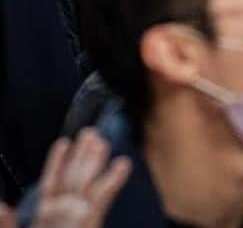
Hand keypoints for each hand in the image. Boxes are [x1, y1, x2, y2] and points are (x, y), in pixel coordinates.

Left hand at [0, 130, 131, 227]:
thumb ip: (7, 222)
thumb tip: (0, 204)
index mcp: (45, 218)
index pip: (51, 184)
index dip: (55, 164)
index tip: (62, 143)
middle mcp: (62, 215)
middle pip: (72, 178)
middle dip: (81, 156)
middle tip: (90, 133)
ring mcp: (77, 219)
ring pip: (87, 184)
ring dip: (95, 161)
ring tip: (102, 140)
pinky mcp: (89, 223)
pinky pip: (102, 199)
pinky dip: (112, 181)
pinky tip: (121, 165)